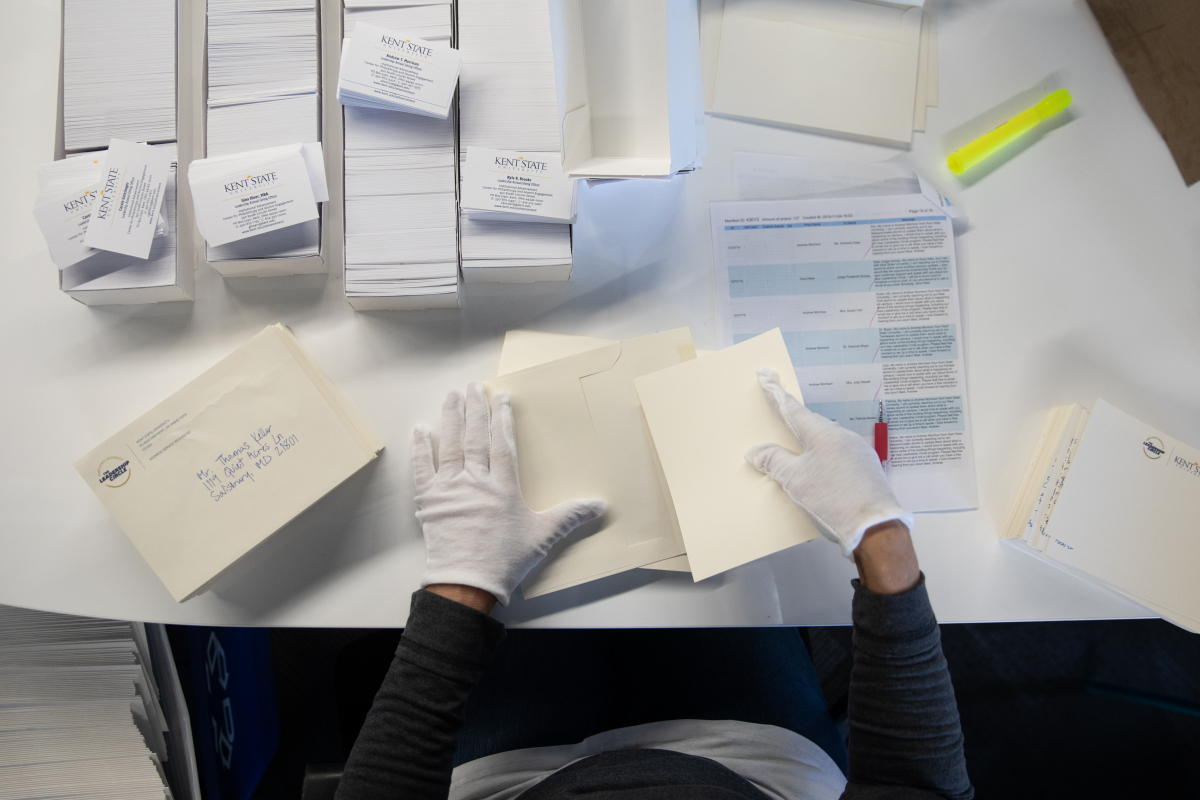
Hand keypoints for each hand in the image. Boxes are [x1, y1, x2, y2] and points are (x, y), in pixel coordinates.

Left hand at [413, 383, 607, 607]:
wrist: (467, 583)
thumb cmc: (505, 560)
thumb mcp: (543, 536)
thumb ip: (570, 516)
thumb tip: (599, 505)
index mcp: (503, 486)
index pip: (503, 442)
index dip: (502, 417)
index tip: (500, 397)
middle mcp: (476, 480)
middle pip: (476, 436)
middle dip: (476, 408)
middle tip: (473, 386)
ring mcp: (450, 488)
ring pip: (450, 444)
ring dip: (451, 417)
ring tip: (452, 396)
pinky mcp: (429, 500)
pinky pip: (422, 468)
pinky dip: (421, 447)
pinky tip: (421, 429)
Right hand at [745, 368, 913, 556]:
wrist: (876, 529)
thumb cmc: (834, 501)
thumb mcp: (795, 481)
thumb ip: (774, 461)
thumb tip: (757, 451)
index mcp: (822, 434)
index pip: (792, 408)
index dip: (776, 393)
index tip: (766, 375)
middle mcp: (843, 437)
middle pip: (810, 426)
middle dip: (792, 425)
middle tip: (776, 420)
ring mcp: (858, 453)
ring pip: (825, 444)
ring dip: (808, 448)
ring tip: (795, 462)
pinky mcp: (866, 470)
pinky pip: (838, 459)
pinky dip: (823, 463)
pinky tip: (818, 478)